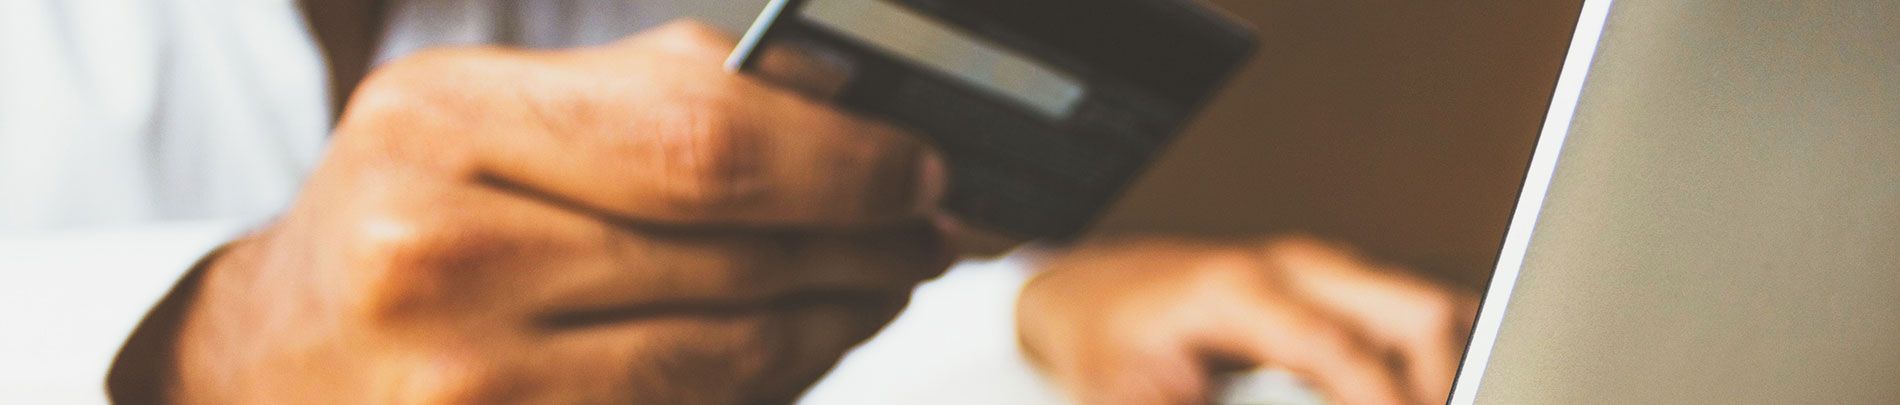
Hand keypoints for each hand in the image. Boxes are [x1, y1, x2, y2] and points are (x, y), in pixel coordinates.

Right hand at [135, 20, 950, 403]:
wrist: (279, 364)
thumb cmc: (403, 222)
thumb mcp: (487, 115)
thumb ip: (652, 93)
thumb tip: (843, 106)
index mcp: (442, 127)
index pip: (702, 142)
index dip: (842, 160)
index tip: (915, 166)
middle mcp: (442, 259)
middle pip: (734, 255)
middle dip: (865, 241)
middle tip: (925, 228)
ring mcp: (473, 389)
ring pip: (734, 355)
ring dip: (839, 316)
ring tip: (881, 281)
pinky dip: (777, 380)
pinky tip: (808, 340)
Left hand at [1015, 236, 1477, 404]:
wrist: (1097, 294)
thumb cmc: (1110, 342)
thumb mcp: (1127, 396)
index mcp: (1237, 290)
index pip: (1337, 346)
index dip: (1381, 399)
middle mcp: (1292, 266)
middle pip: (1416, 312)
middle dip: (1443, 382)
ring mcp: (1322, 268)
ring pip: (1430, 307)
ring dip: (1443, 372)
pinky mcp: (1337, 283)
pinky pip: (1412, 315)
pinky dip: (1428, 361)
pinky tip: (1414, 393)